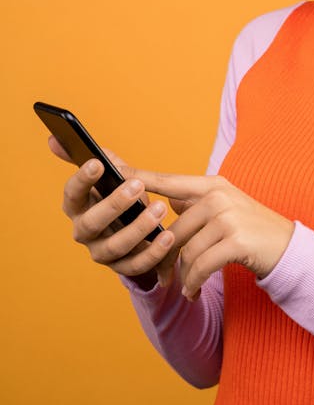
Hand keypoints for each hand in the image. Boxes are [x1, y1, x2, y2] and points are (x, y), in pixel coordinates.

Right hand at [49, 135, 176, 288]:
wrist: (133, 227)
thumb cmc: (119, 193)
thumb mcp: (110, 173)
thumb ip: (92, 155)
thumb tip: (53, 137)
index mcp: (77, 206)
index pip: (72, 194)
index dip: (82, 179)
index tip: (97, 163)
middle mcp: (84, 231)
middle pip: (92, 223)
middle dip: (114, 204)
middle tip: (138, 186)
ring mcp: (101, 252)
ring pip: (115, 245)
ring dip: (138, 228)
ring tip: (160, 209)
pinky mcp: (122, 267)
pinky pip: (136, 265)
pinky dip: (153, 252)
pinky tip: (168, 235)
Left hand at [123, 168, 294, 299]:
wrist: (288, 248)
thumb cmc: (252, 230)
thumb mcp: (225, 208)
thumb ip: (196, 203)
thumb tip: (167, 199)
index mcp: (212, 185)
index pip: (168, 181)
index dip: (139, 178)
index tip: (111, 170)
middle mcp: (219, 195)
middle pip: (174, 229)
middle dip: (165, 257)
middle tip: (163, 278)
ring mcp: (228, 216)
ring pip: (186, 250)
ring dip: (182, 275)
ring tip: (186, 286)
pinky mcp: (235, 239)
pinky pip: (200, 265)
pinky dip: (193, 282)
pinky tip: (193, 291)